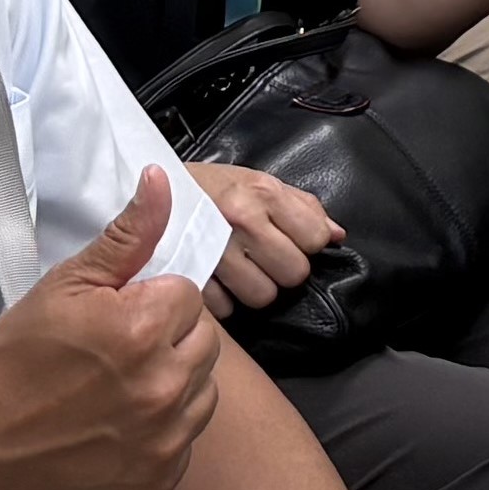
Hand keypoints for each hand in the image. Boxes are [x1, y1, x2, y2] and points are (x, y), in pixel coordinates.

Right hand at [0, 171, 218, 489]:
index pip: (186, 295)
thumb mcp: (65, 285)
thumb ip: (127, 236)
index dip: (150, 301)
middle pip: (204, 342)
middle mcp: (164, 386)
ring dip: (172, 385)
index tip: (116, 318)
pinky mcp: (158, 481)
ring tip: (117, 389)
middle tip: (115, 352)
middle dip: (168, 339)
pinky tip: (118, 428)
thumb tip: (159, 185)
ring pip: (203, 393)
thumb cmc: (12, 363)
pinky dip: (161, 435)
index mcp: (144, 329)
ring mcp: (164, 440)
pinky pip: (185, 443)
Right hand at [181, 157, 338, 315]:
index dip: (308, 242)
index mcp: (262, 193)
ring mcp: (214, 248)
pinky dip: (224, 299)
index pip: (315, 238)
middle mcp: (241, 219)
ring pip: (263, 295)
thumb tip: (337, 235)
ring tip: (242, 271)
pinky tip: (219, 280)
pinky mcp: (190, 273)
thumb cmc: (212, 187)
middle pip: (293, 273)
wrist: (151, 185)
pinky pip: (227, 307)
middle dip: (284, 269)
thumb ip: (303, 207)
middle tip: (266, 259)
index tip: (291, 239)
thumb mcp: (258, 182)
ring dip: (256, 288)